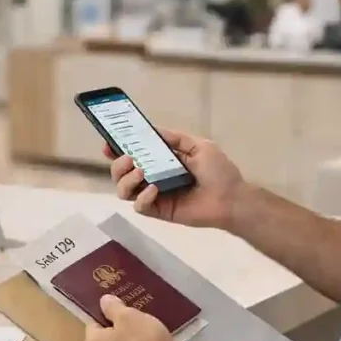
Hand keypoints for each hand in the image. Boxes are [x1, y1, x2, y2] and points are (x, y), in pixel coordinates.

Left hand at [84, 294, 174, 340]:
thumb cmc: (142, 339)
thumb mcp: (128, 316)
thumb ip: (112, 307)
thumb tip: (103, 301)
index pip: (94, 323)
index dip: (108, 314)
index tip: (121, 309)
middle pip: (105, 337)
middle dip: (118, 328)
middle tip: (133, 318)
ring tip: (142, 330)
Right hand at [104, 128, 245, 229]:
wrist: (231, 198)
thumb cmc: (218, 171)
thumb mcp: (199, 146)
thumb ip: (175, 138)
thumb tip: (152, 129)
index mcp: (161, 161)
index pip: (133, 155)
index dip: (117, 150)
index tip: (108, 145)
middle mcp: (153, 178)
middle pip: (122, 174)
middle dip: (117, 165)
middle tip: (127, 159)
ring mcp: (154, 196)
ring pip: (124, 191)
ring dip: (126, 180)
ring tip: (140, 173)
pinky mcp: (159, 212)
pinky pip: (140, 207)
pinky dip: (143, 197)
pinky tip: (155, 189)